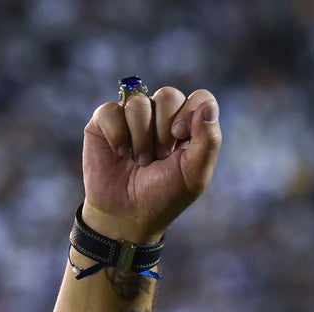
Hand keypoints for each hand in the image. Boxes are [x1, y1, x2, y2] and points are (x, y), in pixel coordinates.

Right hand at [81, 86, 221, 243]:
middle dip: (164, 130)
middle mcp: (161, 117)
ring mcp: (133, 117)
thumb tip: (208, 104)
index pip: (200, 98)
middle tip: (160, 156)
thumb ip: (208, 140)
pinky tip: (120, 153)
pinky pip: (111, 110)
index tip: (180, 138)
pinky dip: (118, 135)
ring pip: (138, 103)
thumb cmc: (165, 195)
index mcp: (189, 127)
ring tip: (141, 161)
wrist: (128, 215)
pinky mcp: (105, 122)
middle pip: (168, 95)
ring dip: (141, 138)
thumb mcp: (194, 173)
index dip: (190, 113)